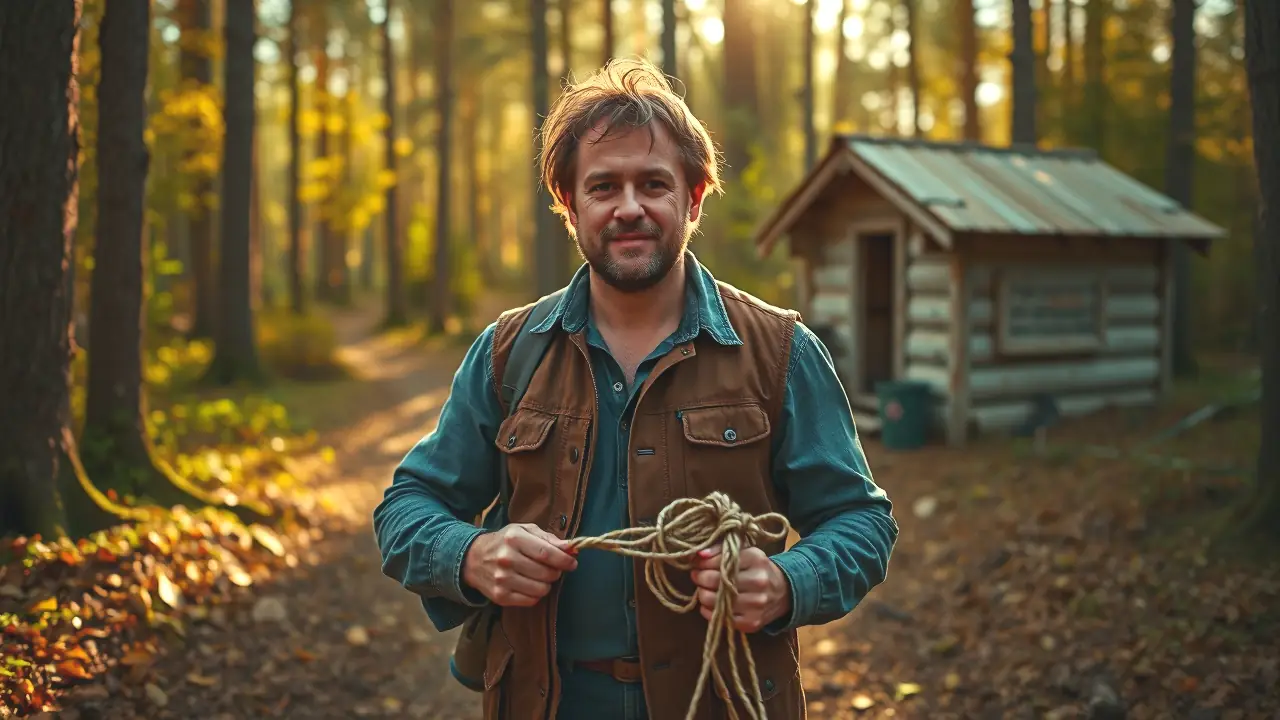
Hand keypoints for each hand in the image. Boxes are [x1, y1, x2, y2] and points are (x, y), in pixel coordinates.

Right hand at [462, 523, 578, 606]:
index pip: (547, 553)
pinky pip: (531, 601)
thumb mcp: (524, 531)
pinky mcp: (500, 596)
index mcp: (514, 538)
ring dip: (546, 584)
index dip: (564, 560)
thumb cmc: (504, 542)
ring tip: (539, 576)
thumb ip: (548, 538)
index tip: (572, 563)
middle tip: (553, 568)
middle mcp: (507, 559)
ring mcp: (502, 579)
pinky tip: (528, 585)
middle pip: (546, 573)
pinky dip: (535, 594)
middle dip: (556, 572)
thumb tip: (571, 548)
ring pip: (541, 589)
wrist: (472, 559)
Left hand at [690, 545, 791, 632]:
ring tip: (705, 590)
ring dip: (703, 595)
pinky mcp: (752, 622)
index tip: (697, 564)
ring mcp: (756, 604)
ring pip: (714, 601)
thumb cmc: (758, 570)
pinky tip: (714, 604)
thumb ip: (721, 550)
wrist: (782, 593)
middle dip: (700, 578)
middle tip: (698, 577)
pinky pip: (720, 618)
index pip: (719, 561)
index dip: (702, 563)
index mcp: (756, 559)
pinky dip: (709, 611)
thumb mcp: (746, 553)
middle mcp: (758, 581)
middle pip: (714, 581)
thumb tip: (699, 555)